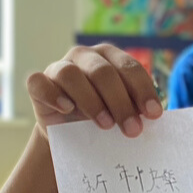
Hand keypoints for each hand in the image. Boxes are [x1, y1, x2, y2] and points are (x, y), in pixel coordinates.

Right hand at [26, 44, 163, 139]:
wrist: (69, 136)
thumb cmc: (103, 118)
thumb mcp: (123, 112)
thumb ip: (136, 110)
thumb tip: (154, 118)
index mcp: (110, 56)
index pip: (129, 67)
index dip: (143, 90)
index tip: (154, 115)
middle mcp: (84, 56)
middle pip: (103, 72)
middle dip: (121, 102)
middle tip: (133, 129)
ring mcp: (58, 67)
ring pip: (71, 74)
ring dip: (91, 100)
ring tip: (106, 125)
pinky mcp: (38, 84)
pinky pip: (39, 82)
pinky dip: (53, 95)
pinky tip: (66, 109)